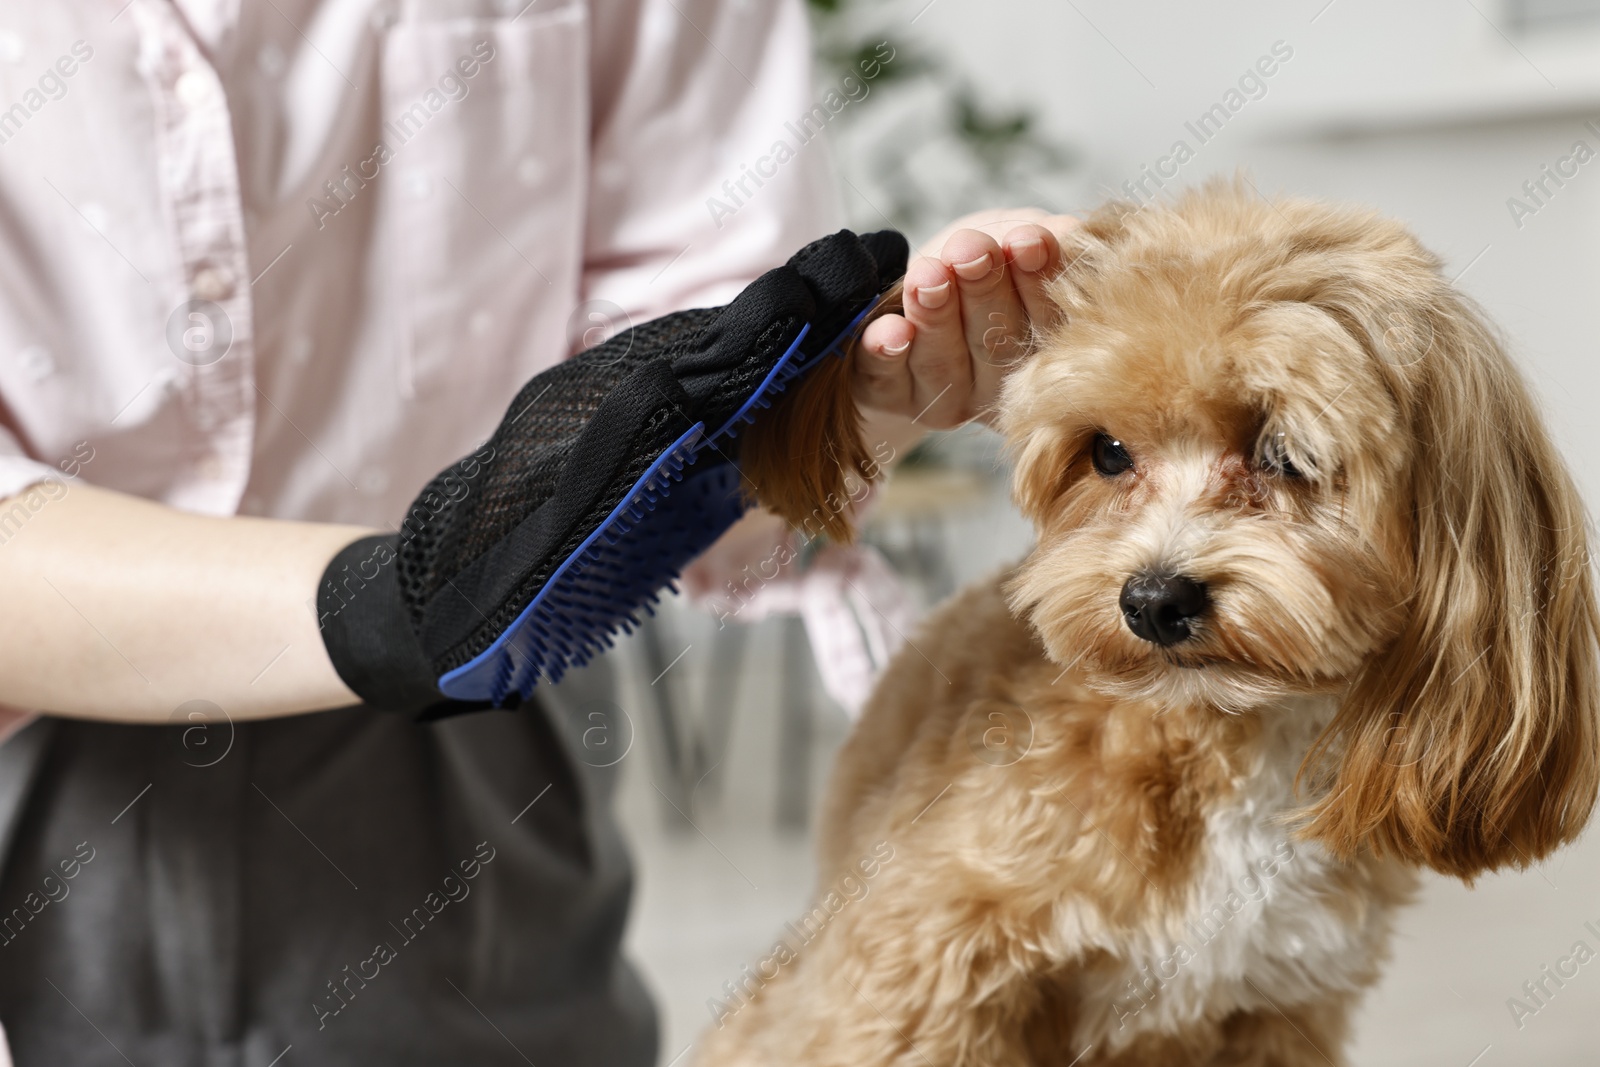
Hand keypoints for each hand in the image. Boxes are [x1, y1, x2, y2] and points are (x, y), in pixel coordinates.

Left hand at [854, 209, 1078, 428]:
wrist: (914, 286)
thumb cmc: (977, 262)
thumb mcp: (1012, 240)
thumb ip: (1041, 239)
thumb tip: (1065, 231)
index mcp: (1042, 353)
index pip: (1048, 322)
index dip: (1037, 282)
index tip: (1027, 241)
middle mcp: (996, 387)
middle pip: (995, 345)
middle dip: (983, 292)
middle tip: (972, 252)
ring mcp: (943, 398)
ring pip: (941, 362)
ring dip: (936, 316)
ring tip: (929, 275)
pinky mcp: (890, 395)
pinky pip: (886, 378)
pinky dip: (886, 352)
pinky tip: (890, 332)